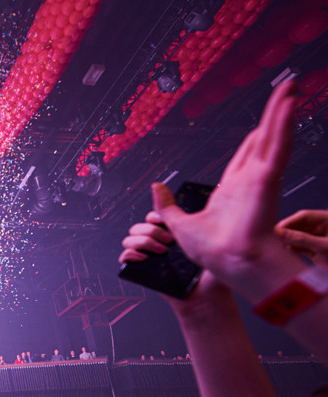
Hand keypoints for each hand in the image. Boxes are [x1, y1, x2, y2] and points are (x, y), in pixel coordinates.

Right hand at [121, 210, 234, 316]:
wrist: (204, 299)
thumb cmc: (210, 278)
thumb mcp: (210, 248)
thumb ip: (205, 230)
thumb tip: (204, 212)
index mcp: (170, 236)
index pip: (153, 218)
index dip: (156, 216)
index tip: (166, 221)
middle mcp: (156, 246)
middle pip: (139, 227)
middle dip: (152, 230)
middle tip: (169, 241)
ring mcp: (148, 258)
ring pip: (129, 240)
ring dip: (142, 241)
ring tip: (161, 251)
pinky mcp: (140, 271)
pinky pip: (124, 257)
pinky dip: (130, 254)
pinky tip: (144, 258)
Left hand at [150, 80, 298, 290]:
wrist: (226, 262)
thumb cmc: (211, 251)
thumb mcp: (179, 224)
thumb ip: (167, 205)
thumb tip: (155, 187)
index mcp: (232, 191)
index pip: (246, 156)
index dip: (253, 138)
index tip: (259, 124)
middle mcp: (250, 181)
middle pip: (263, 139)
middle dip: (273, 115)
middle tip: (283, 93)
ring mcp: (260, 178)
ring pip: (273, 136)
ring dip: (281, 110)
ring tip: (290, 87)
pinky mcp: (267, 178)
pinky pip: (277, 146)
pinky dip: (283, 124)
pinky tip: (288, 104)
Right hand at [275, 209, 327, 264]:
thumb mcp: (324, 246)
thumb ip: (301, 239)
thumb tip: (281, 233)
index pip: (304, 216)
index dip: (289, 222)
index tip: (277, 230)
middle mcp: (323, 228)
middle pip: (299, 226)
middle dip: (287, 232)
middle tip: (274, 240)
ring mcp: (319, 239)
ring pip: (298, 237)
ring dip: (289, 242)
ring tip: (278, 248)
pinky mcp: (316, 250)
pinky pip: (300, 247)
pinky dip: (293, 250)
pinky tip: (286, 253)